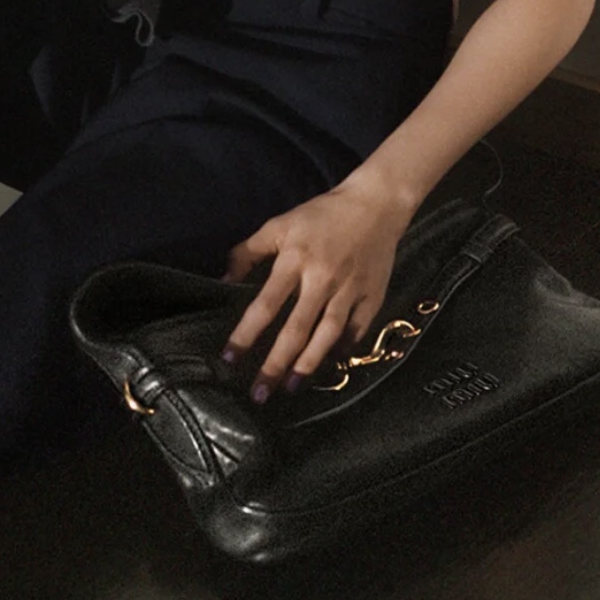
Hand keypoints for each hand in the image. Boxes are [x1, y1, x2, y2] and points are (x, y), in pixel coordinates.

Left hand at [219, 180, 411, 403]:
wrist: (375, 204)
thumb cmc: (321, 215)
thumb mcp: (281, 224)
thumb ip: (250, 251)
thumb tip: (223, 280)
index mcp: (296, 259)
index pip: (266, 304)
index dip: (246, 333)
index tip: (229, 359)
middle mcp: (322, 279)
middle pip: (296, 329)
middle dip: (274, 364)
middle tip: (258, 395)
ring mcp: (349, 290)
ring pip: (327, 335)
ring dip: (308, 364)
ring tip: (290, 386)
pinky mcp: (372, 296)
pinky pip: (356, 329)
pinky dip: (343, 348)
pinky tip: (330, 364)